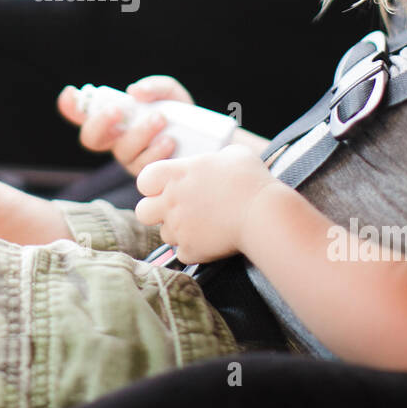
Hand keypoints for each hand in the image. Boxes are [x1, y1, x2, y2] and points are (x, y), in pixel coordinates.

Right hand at [57, 75, 194, 176]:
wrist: (208, 142)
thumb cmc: (181, 114)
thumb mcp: (170, 93)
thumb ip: (153, 86)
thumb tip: (134, 92)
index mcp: (115, 120)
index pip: (83, 115)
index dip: (71, 107)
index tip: (70, 94)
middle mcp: (116, 141)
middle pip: (90, 138)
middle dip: (100, 122)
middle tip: (119, 109)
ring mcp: (130, 160)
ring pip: (121, 151)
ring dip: (138, 133)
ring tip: (160, 119)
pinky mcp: (147, 176)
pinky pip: (143, 167)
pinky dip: (155, 151)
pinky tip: (169, 141)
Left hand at [134, 144, 285, 263]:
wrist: (264, 213)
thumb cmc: (251, 179)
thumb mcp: (233, 154)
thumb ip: (214, 160)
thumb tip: (217, 164)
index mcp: (176, 174)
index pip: (143, 180)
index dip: (153, 185)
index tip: (168, 187)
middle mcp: (171, 201)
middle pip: (142, 212)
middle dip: (156, 212)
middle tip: (177, 210)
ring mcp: (179, 227)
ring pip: (164, 235)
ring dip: (178, 232)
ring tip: (202, 225)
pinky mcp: (191, 250)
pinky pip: (183, 253)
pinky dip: (194, 250)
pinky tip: (211, 240)